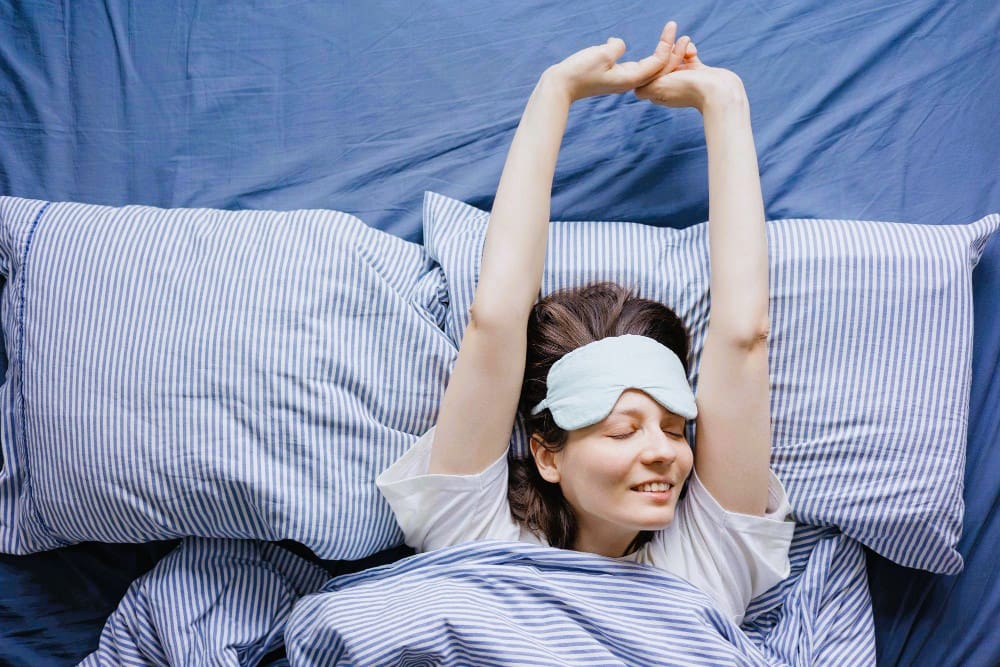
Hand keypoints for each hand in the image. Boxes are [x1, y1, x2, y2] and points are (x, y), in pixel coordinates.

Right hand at [548, 21, 689, 102]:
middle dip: (672, 53)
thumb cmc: (579, 71)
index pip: (657, 63)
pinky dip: (642, 56)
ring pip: (648, 68)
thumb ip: (616, 47)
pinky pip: (634, 66)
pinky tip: (628, 45)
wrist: (561, 87)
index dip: (668, 45)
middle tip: (681, 35)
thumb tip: (619, 45)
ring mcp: (621, 80)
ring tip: (668, 39)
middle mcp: (629, 82)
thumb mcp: (600, 54)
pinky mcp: (613, 77)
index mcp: (630, 78)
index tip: (673, 27)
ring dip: (659, 55)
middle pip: (657, 69)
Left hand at [634, 26, 744, 111]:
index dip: (652, 65)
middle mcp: (670, 88)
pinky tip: (693, 51)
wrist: (718, 91)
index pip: (648, 74)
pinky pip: (688, 58)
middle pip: (661, 65)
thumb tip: (636, 92)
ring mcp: (684, 80)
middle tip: (676, 50)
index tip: (661, 62)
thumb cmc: (687, 89)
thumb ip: (643, 89)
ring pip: (675, 59)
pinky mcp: (698, 73)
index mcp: (658, 94)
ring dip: (679, 49)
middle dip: (667, 54)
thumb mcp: (657, 88)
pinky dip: (689, 51)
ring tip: (686, 44)